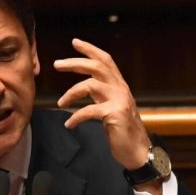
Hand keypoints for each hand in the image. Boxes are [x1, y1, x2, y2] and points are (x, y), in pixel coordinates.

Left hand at [55, 38, 151, 171]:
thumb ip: (102, 95)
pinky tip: (69, 124)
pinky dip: (76, 117)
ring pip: (90, 85)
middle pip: (97, 66)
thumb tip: (86, 87)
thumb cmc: (123, 132)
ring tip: (60, 103)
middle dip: (75, 62)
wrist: (138, 152)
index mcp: (119, 86)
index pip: (106, 61)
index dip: (90, 50)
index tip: (75, 42)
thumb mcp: (112, 107)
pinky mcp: (115, 114)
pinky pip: (89, 110)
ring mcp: (119, 101)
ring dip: (71, 92)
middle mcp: (121, 89)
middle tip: (57, 64)